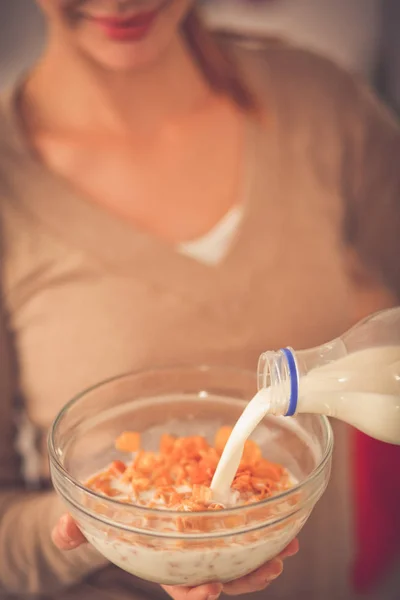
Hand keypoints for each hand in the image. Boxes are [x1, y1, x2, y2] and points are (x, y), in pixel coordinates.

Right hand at [52, 514, 298, 598]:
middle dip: (246, 578)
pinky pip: (242, 524)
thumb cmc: (109, 515)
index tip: (210, 589)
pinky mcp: (217, 514)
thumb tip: (63, 531)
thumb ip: (76, 528)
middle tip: (269, 569)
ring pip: (238, 556)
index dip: (195, 593)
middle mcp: (188, 554)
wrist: (124, 498)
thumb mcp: (91, 522)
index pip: (179, 585)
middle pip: (220, 576)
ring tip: (286, 548)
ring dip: (264, 554)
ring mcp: (205, 536)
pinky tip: (283, 515)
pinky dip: (264, 524)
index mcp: (160, 560)